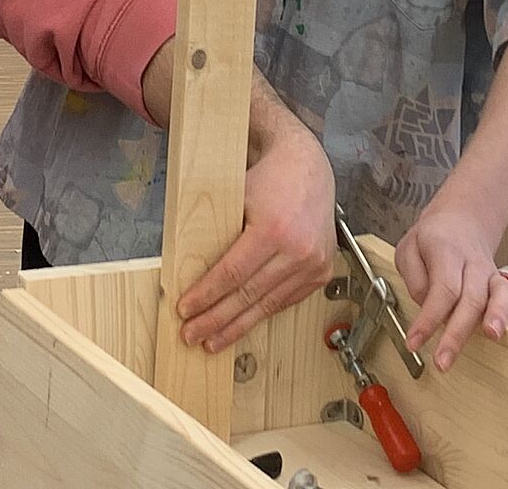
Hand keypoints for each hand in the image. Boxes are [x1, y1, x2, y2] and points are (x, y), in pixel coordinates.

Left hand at [175, 127, 335, 350]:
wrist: (308, 166)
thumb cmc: (270, 177)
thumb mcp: (236, 196)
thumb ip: (218, 231)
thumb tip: (190, 269)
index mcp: (274, 230)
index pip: (232, 274)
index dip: (206, 295)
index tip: (186, 310)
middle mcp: (298, 250)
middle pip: (248, 295)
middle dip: (216, 319)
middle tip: (192, 335)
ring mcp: (313, 264)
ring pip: (268, 305)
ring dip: (238, 325)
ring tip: (214, 340)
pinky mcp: (321, 272)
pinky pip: (287, 300)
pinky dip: (263, 313)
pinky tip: (244, 323)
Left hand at [395, 201, 507, 370]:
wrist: (462, 219)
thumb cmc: (433, 238)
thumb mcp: (408, 248)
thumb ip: (414, 278)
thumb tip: (426, 307)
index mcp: (445, 250)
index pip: (441, 289)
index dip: (428, 319)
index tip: (414, 342)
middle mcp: (472, 262)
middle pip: (470, 298)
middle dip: (457, 334)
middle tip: (442, 362)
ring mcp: (489, 272)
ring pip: (498, 294)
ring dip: (496, 318)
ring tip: (491, 339)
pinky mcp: (499, 283)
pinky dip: (507, 315)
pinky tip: (499, 334)